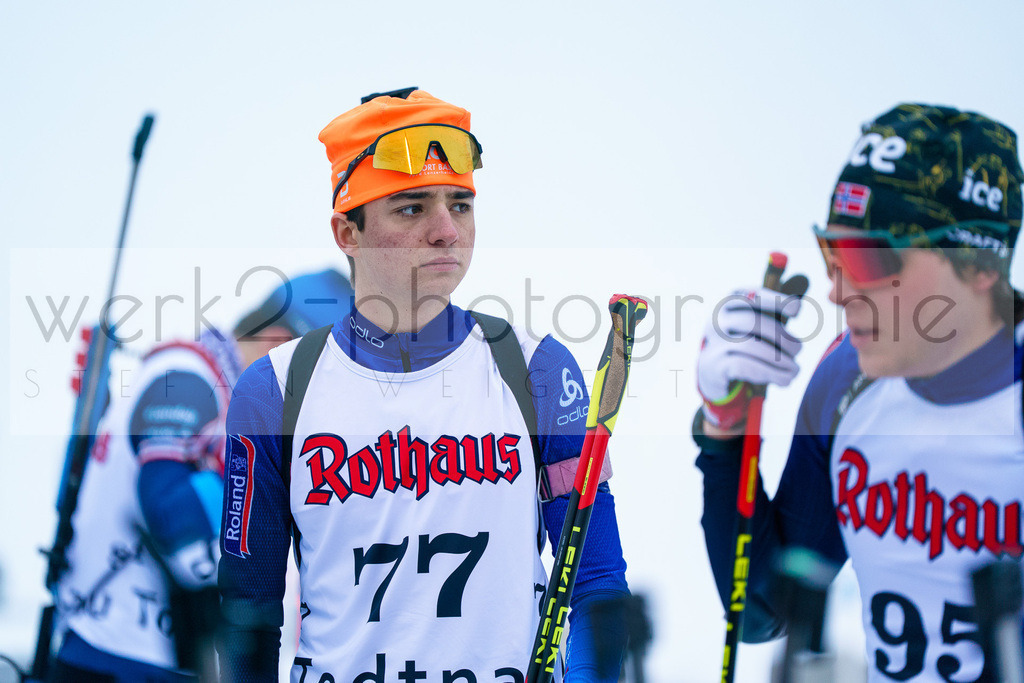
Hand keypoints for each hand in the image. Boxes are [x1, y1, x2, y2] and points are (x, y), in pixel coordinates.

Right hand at [697, 287, 802, 430]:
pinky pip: (744, 366)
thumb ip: (771, 315)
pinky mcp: (714, 364)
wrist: (713, 369)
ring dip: (778, 359)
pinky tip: (785, 379)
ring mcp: (713, 342)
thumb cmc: (742, 341)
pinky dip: (769, 373)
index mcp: (728, 302)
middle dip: (780, 336)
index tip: (796, 310)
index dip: (775, 300)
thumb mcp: (753, 324)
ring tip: (795, 369)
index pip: (751, 295)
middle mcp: (716, 319)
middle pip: (751, 321)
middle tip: (798, 349)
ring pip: (749, 346)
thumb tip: (796, 307)